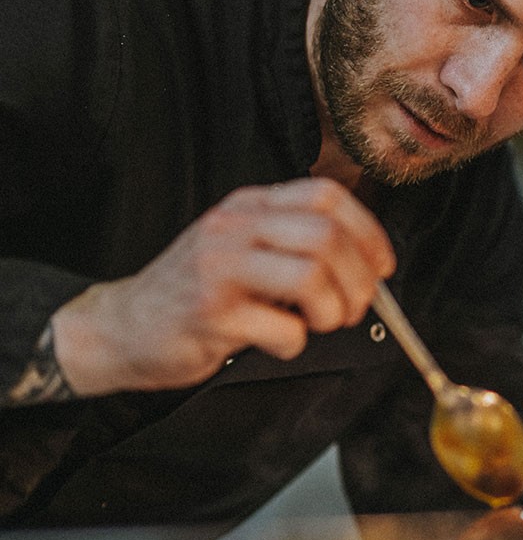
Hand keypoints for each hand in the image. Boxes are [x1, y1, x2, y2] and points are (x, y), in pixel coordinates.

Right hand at [51, 178, 395, 394]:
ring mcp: (218, 267)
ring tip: (321, 325)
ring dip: (333, 312)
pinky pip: (283, 329)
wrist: (123, 326)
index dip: (368, 231)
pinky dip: (295, 344)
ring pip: (311, 277)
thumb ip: (295, 244)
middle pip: (326, 237)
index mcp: (250, 205)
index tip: (382, 267)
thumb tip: (370, 267)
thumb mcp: (244, 247)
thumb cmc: (197, 291)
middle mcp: (234, 226)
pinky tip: (277, 343)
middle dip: (358, 281)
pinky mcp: (209, 313)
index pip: (326, 196)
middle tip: (354, 309)